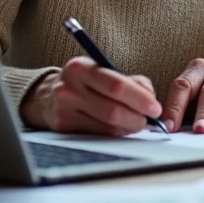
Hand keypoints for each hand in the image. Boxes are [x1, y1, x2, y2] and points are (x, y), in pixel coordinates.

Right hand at [20, 56, 161, 135]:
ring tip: (137, 123)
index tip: (155, 108)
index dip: (140, 99)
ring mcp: (64, 110)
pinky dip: (115, 133)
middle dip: (137, 118)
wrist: (47, 95)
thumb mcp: (105, 71)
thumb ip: (132, 82)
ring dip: (128, 128)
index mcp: (81, 67)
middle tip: (149, 120)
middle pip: (112, 110)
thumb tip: (151, 99)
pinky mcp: (63, 127)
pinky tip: (121, 128)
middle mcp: (69, 88)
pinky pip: (98, 135)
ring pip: (106, 127)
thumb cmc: (86, 82)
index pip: (116, 85)